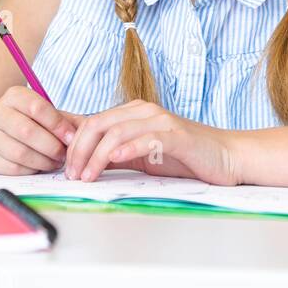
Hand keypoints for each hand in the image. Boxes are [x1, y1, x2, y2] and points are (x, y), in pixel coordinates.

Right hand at [0, 86, 84, 175]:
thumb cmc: (30, 123)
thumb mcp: (48, 115)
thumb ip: (67, 121)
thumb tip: (84, 133)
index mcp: (13, 95)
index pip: (36, 107)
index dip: (57, 125)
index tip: (71, 138)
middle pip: (26, 131)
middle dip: (51, 146)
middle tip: (63, 156)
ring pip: (18, 152)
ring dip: (42, 161)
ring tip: (53, 163)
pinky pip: (10, 168)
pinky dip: (29, 171)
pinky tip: (37, 168)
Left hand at [63, 100, 240, 185]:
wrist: (225, 157)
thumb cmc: (184, 157)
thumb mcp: (141, 155)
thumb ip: (114, 153)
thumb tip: (80, 161)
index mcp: (132, 113)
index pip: (91, 121)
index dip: (72, 142)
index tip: (61, 166)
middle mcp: (144, 111)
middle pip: (98, 124)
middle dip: (78, 150)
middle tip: (71, 175)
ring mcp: (160, 121)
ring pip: (117, 131)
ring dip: (96, 155)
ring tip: (87, 176)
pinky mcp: (177, 136)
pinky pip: (147, 138)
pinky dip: (128, 148)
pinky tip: (115, 159)